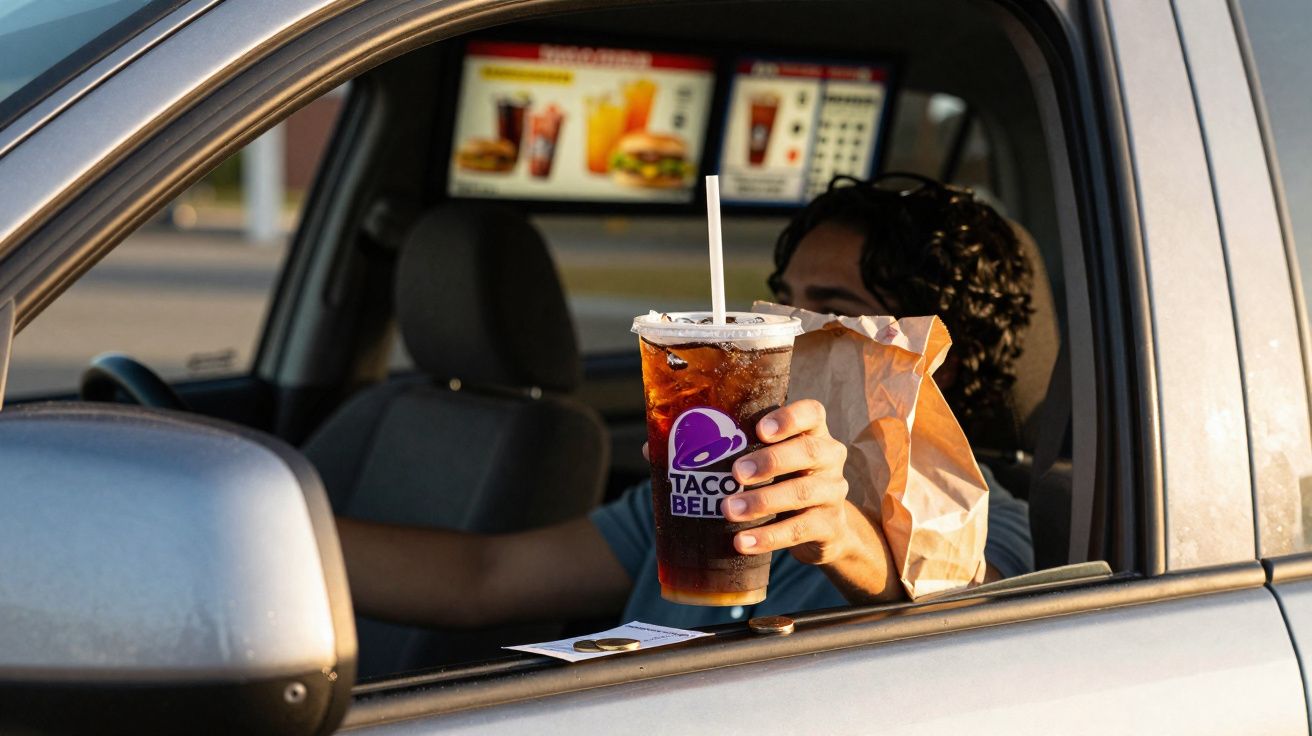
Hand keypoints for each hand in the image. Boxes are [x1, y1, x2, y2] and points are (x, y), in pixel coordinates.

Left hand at [723, 400, 854, 564]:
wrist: (823, 530)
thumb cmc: (785, 482)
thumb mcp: (775, 461)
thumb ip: (743, 449)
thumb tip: (676, 448)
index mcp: (815, 435)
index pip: (813, 413)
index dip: (790, 418)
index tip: (760, 429)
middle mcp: (830, 459)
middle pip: (809, 451)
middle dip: (771, 460)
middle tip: (736, 472)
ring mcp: (833, 493)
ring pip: (802, 492)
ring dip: (763, 501)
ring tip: (730, 510)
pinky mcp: (830, 526)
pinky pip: (800, 530)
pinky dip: (769, 537)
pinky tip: (742, 542)